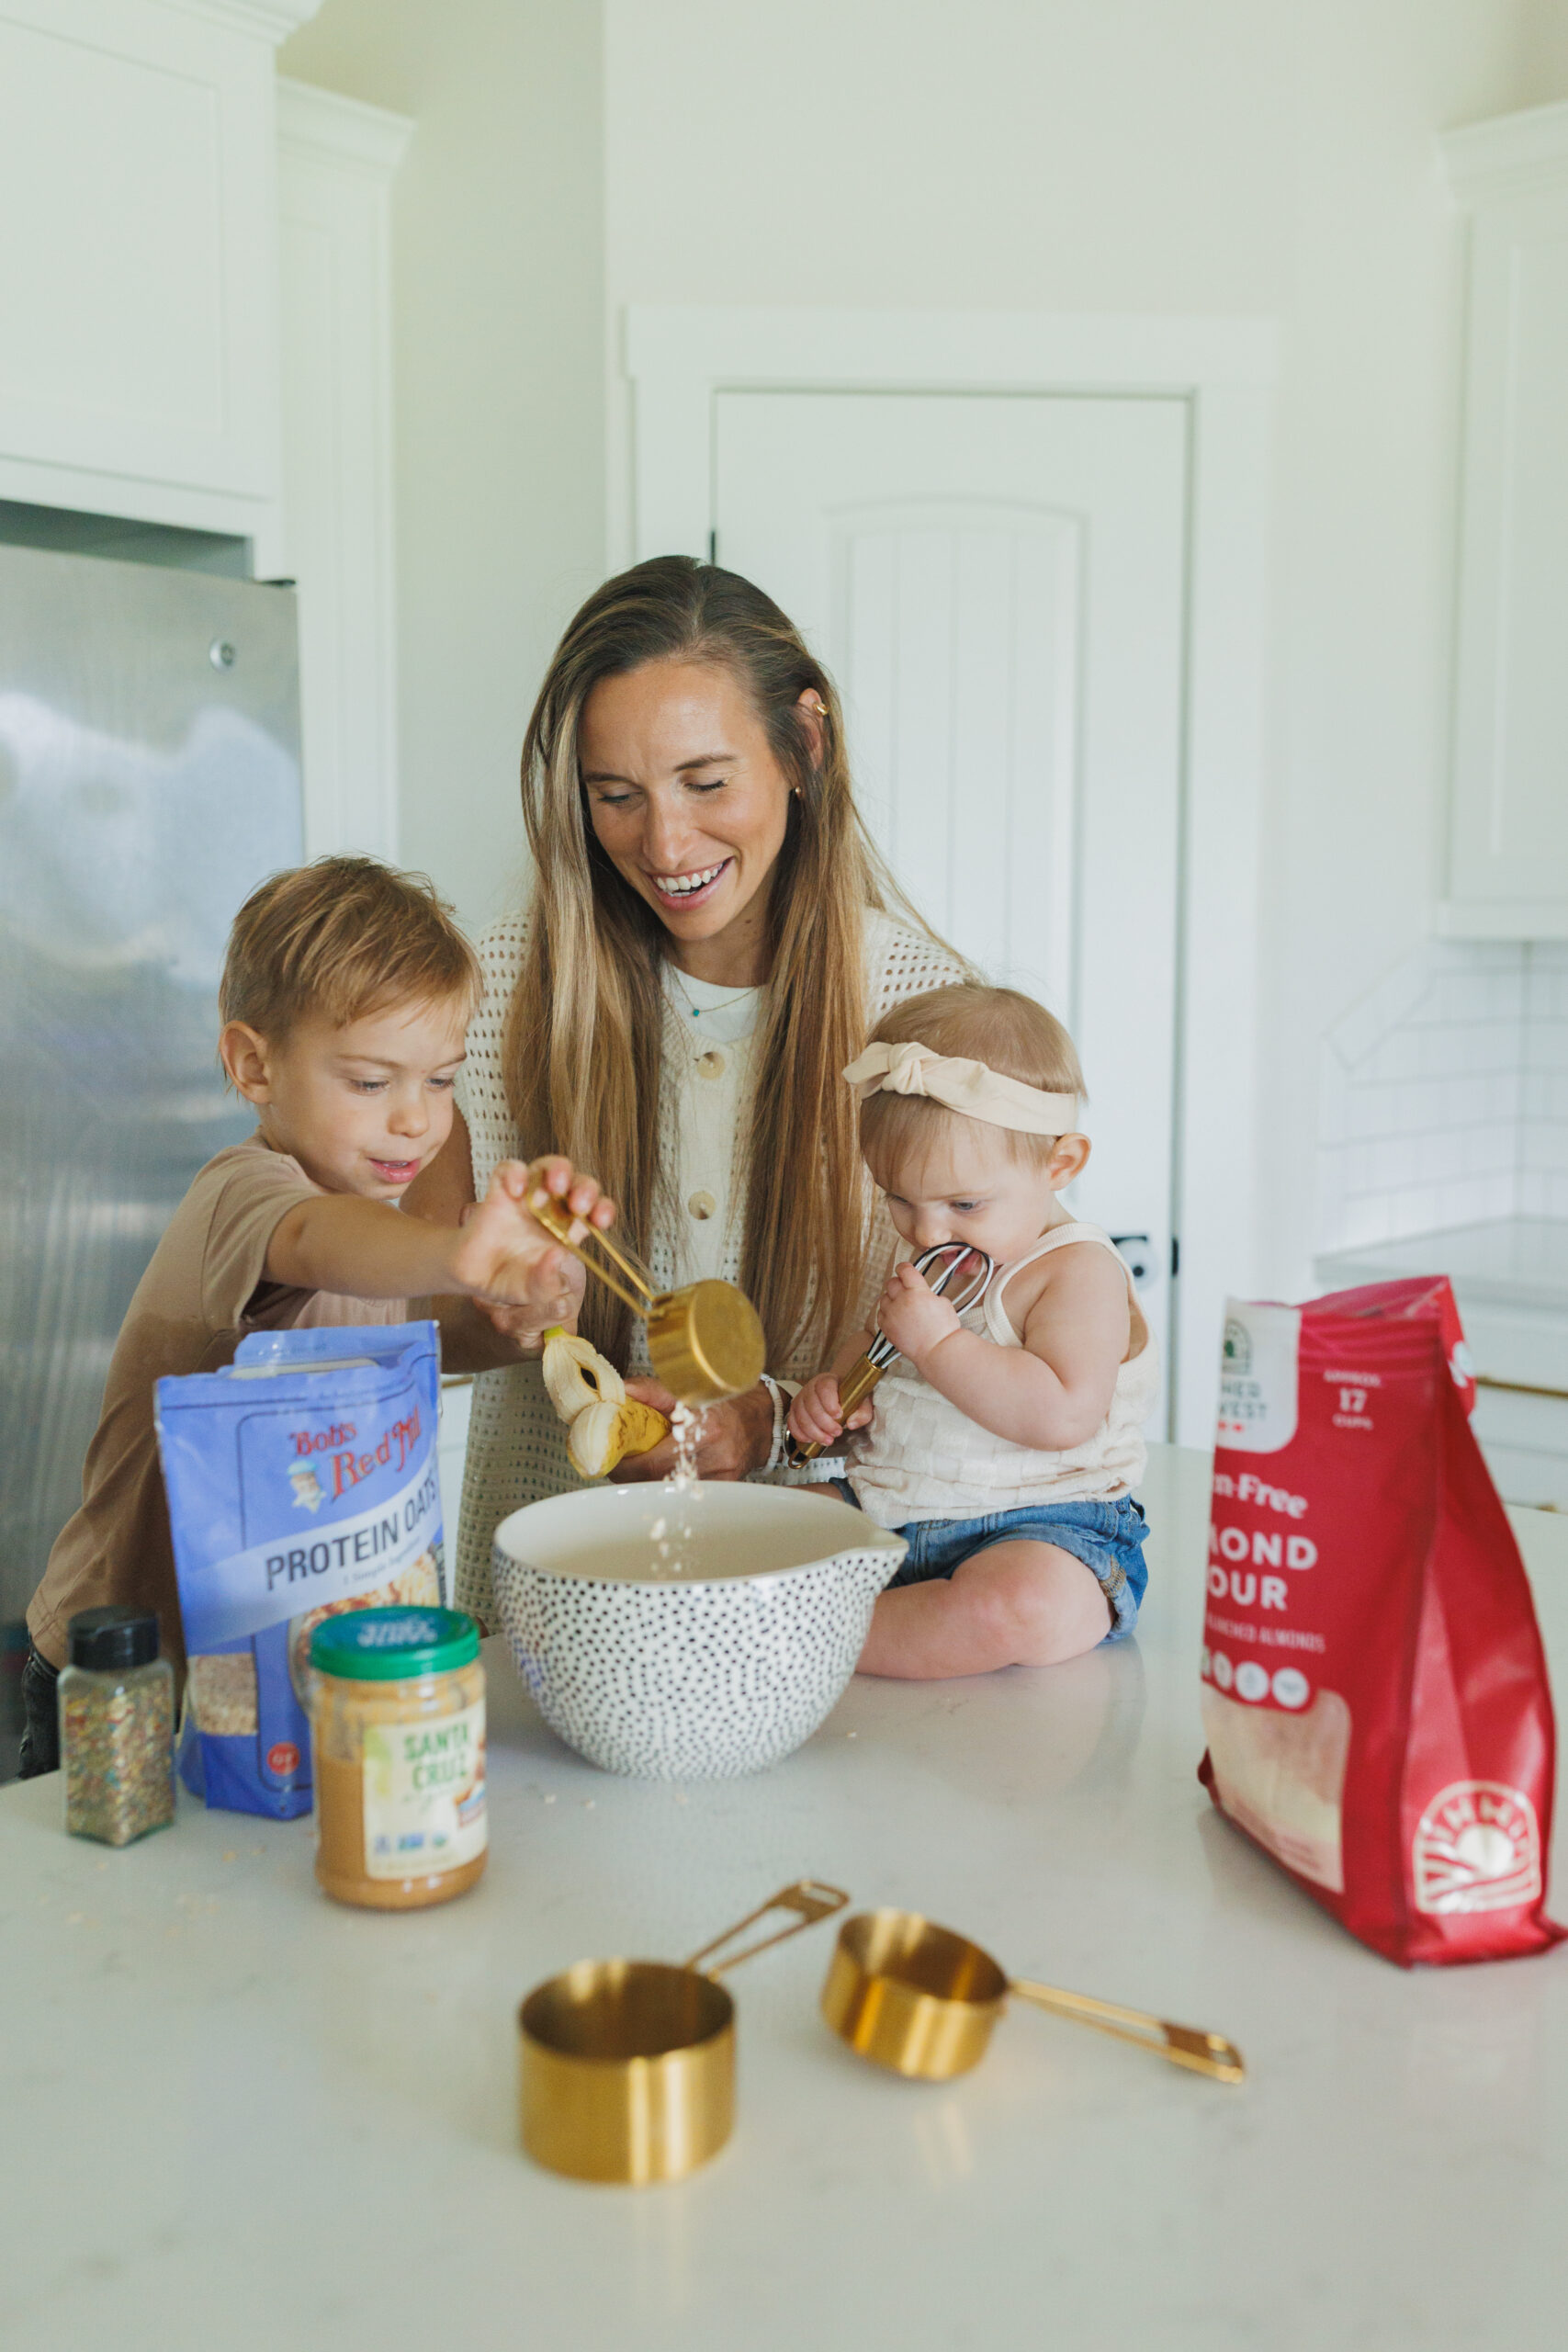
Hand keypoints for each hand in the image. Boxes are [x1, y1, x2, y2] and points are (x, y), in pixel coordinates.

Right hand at [451, 1158, 612, 1338]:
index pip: (595, 1210)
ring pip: (549, 1167)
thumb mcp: (533, 1291)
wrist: (474, 1279)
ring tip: (555, 1187)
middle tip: (578, 1205)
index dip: (603, 1209)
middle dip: (587, 1188)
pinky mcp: (501, 1190)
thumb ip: (546, 1280)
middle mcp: (552, 1209)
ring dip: (559, 1170)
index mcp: (568, 1230)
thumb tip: (556, 1254)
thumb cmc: (510, 1281)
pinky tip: (516, 1191)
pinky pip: (510, 1168)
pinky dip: (516, 1173)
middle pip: (579, 1183)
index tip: (601, 1221)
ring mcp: (527, 1197)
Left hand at [609, 1379, 774, 1482]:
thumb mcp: (692, 1388)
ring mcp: (721, 1476)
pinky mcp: (724, 1487)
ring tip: (637, 1464)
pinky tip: (663, 1471)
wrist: (763, 1420)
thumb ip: (653, 1390)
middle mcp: (715, 1455)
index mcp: (705, 1426)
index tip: (610, 1456)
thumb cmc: (726, 1402)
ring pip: (669, 1487)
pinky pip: (686, 1490)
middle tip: (616, 1462)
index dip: (625, 1464)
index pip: (652, 1460)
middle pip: (657, 1478)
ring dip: (646, 1478)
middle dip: (630, 1473)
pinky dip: (668, 1482)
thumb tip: (621, 1391)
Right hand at [788, 1372, 871, 1451]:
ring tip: (828, 1440)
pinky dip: (801, 1434)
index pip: (824, 1389)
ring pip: (801, 1417)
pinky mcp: (794, 1411)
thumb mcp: (862, 1401)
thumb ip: (862, 1411)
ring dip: (814, 1432)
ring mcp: (800, 1399)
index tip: (839, 1415)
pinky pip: (792, 1424)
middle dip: (824, 1423)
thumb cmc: (850, 1396)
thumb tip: (852, 1424)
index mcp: (827, 1380)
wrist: (839, 1392)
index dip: (830, 1403)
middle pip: (812, 1406)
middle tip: (837, 1433)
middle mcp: (810, 1388)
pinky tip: (812, 1440)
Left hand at [877, 1259, 960, 1368]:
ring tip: (899, 1303)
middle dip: (898, 1283)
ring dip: (891, 1298)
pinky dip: (886, 1312)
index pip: (905, 1270)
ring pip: (883, 1298)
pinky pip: (880, 1314)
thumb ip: (929, 1294)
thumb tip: (923, 1294)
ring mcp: (892, 1314)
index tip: (904, 1269)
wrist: (938, 1350)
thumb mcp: (944, 1303)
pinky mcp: (887, 1328)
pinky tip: (894, 1315)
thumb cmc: (944, 1330)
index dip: (904, 1268)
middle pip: (891, 1283)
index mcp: (917, 1291)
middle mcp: (902, 1300)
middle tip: (903, 1287)